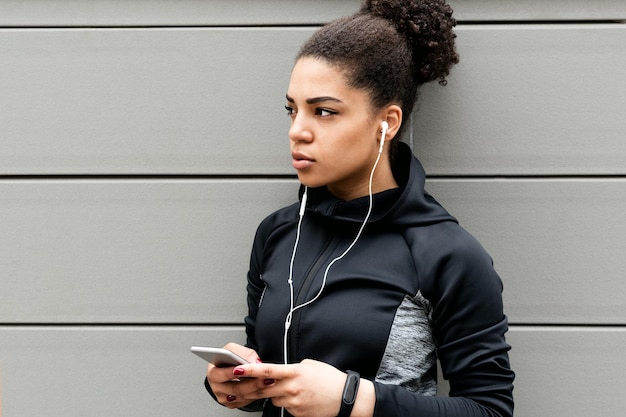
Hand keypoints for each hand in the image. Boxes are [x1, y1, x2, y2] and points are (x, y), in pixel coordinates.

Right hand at [205, 343, 260, 408]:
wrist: (232, 367)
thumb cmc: (230, 358)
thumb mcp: (235, 350)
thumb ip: (244, 353)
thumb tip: (253, 362)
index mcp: (213, 372)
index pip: (219, 374)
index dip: (230, 373)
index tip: (241, 370)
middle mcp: (216, 386)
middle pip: (233, 388)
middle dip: (251, 382)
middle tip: (262, 377)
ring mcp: (223, 396)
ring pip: (241, 396)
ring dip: (256, 389)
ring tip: (267, 381)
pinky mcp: (231, 403)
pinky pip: (244, 402)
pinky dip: (254, 395)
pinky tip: (262, 388)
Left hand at [230, 359, 348, 416]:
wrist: (345, 398)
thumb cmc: (330, 379)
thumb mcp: (310, 365)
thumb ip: (292, 368)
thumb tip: (281, 372)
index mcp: (294, 372)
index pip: (266, 371)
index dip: (249, 370)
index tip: (236, 369)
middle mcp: (291, 388)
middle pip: (262, 389)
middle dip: (248, 388)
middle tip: (237, 386)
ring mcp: (293, 403)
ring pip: (273, 399)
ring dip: (274, 394)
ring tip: (290, 389)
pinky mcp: (296, 414)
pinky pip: (284, 407)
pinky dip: (287, 402)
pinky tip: (300, 398)